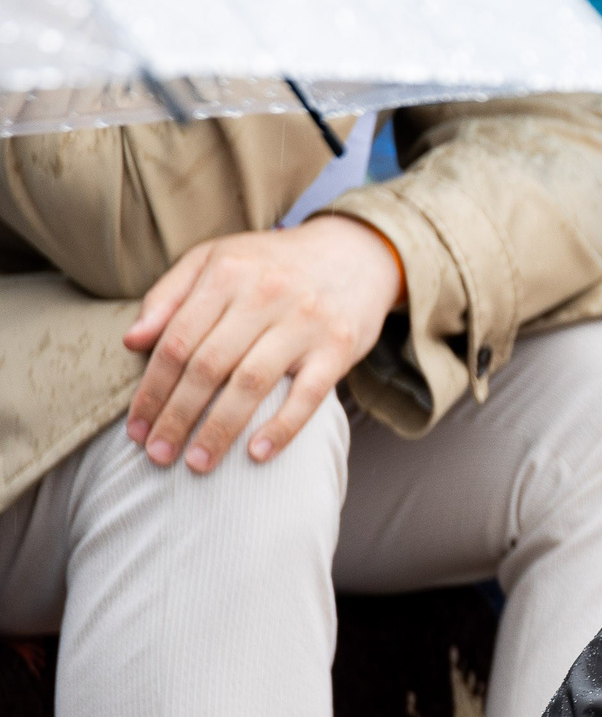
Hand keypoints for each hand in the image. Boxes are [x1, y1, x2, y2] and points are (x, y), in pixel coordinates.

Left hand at [121, 215, 405, 472]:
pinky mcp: (339, 346)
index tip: (136, 428)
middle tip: (158, 454)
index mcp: (227, 274)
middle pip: (208, 367)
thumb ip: (170, 296)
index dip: (152, 390)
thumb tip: (132, 341)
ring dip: (219, 429)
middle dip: (177, 417)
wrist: (354, 253)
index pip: (177, 342)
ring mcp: (305, 322)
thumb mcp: (216, 260)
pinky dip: (282, 427)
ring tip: (197, 463)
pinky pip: (308, 394)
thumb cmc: (274, 265)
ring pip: (251, 384)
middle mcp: (265, 295)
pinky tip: (257, 454)